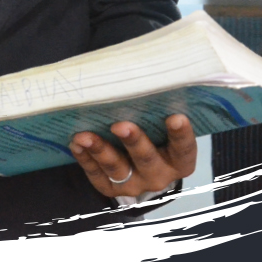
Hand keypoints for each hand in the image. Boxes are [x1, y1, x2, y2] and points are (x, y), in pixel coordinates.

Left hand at [69, 115, 196, 198]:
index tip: (176, 117)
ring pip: (117, 169)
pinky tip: (76, 143)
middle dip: (133, 141)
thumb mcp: (167, 129)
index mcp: (180, 162)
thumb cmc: (160, 137)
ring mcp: (134, 184)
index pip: (184, 149)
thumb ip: (162, 111)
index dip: (181, 134)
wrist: (145, 171)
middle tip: (120, 126)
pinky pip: (97, 174)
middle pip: (147, 159)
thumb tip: (150, 73)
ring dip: (100, 150)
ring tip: (85, 136)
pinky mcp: (111, 188)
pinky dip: (85, 158)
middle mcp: (159, 176)